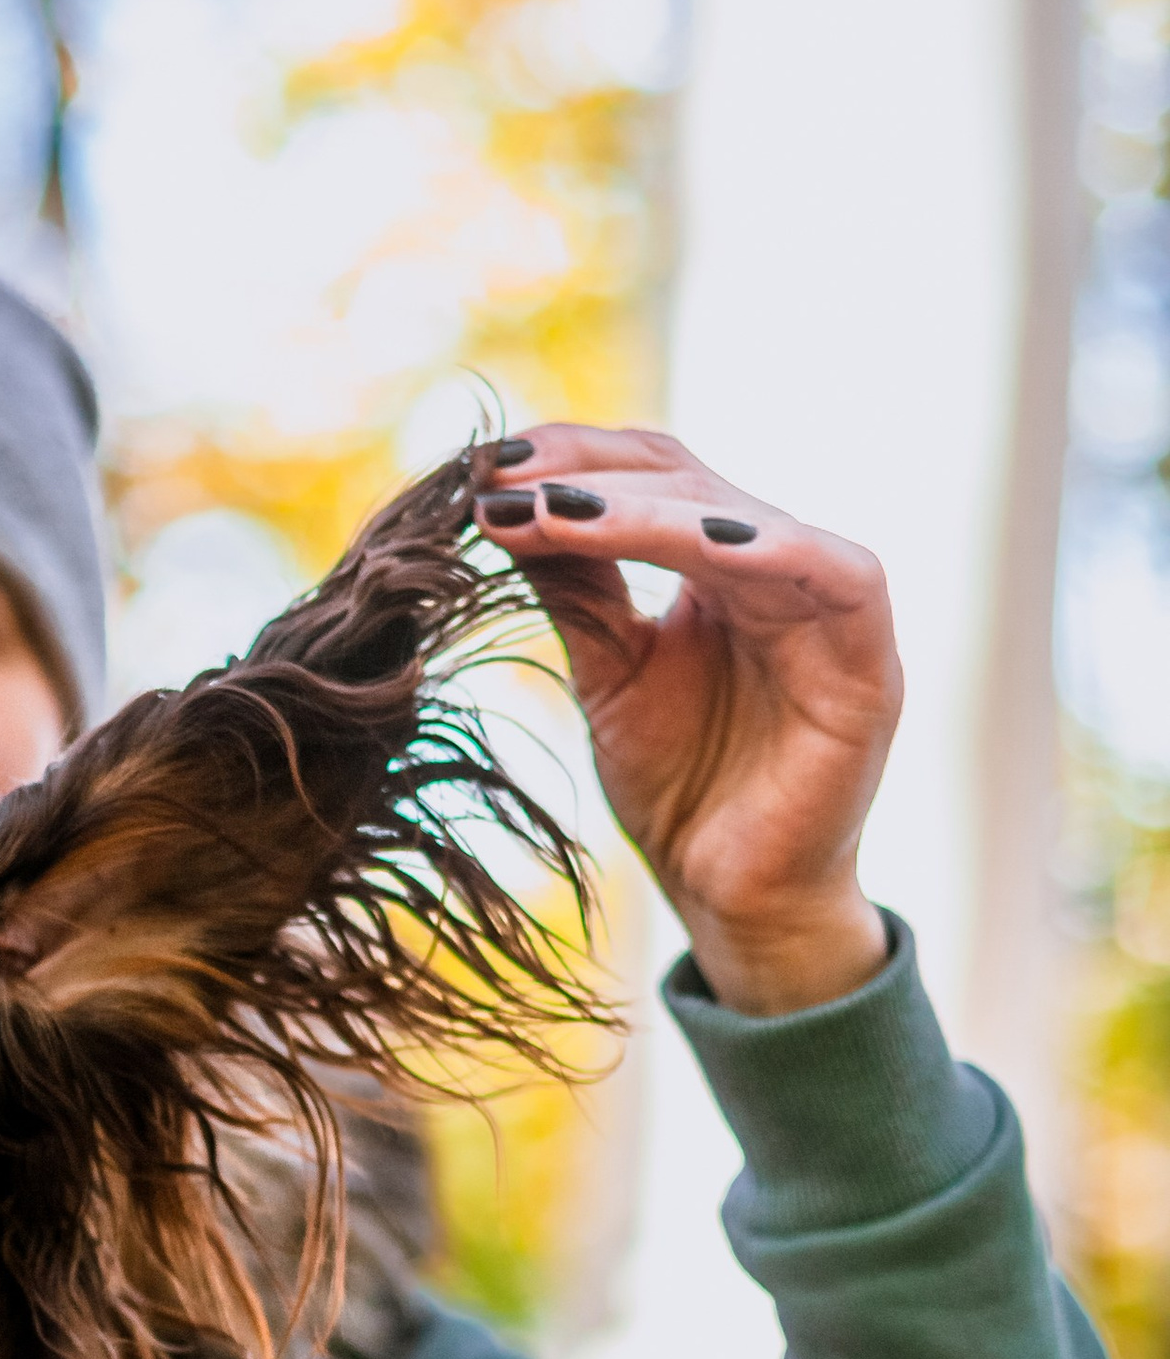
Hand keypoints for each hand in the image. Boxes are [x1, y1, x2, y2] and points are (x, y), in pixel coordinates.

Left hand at [472, 426, 901, 1015]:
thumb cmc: (681, 789)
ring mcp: (830, 612)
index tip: (486, 468)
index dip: (574, 459)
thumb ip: (578, 587)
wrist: (733, 899)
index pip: (652, 474)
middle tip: (504, 483)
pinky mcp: (871, 665)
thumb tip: (504, 499)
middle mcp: (778, 569)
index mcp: (720, 566)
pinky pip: (839, 580)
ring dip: (649, 509)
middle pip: (689, 479)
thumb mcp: (609, 670)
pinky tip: (698, 545)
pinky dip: (770, 549)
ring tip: (557, 514)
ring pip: (745, 520)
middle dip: (591, 476)